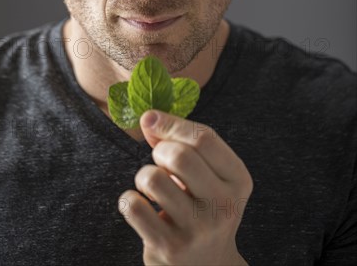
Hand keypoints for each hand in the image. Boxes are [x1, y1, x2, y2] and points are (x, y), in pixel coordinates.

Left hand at [118, 110, 252, 265]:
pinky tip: (139, 206)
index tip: (150, 119)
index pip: (204, 138)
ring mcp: (198, 229)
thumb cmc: (202, 206)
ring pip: (153, 178)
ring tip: (152, 188)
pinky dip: (128, 199)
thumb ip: (181, 142)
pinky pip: (134, 206)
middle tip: (160, 163)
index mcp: (237, 179)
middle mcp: (223, 205)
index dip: (171, 123)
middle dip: (159, 150)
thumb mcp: (207, 174)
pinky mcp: (170, 248)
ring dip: (143, 175)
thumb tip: (148, 118)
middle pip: (179, 156)